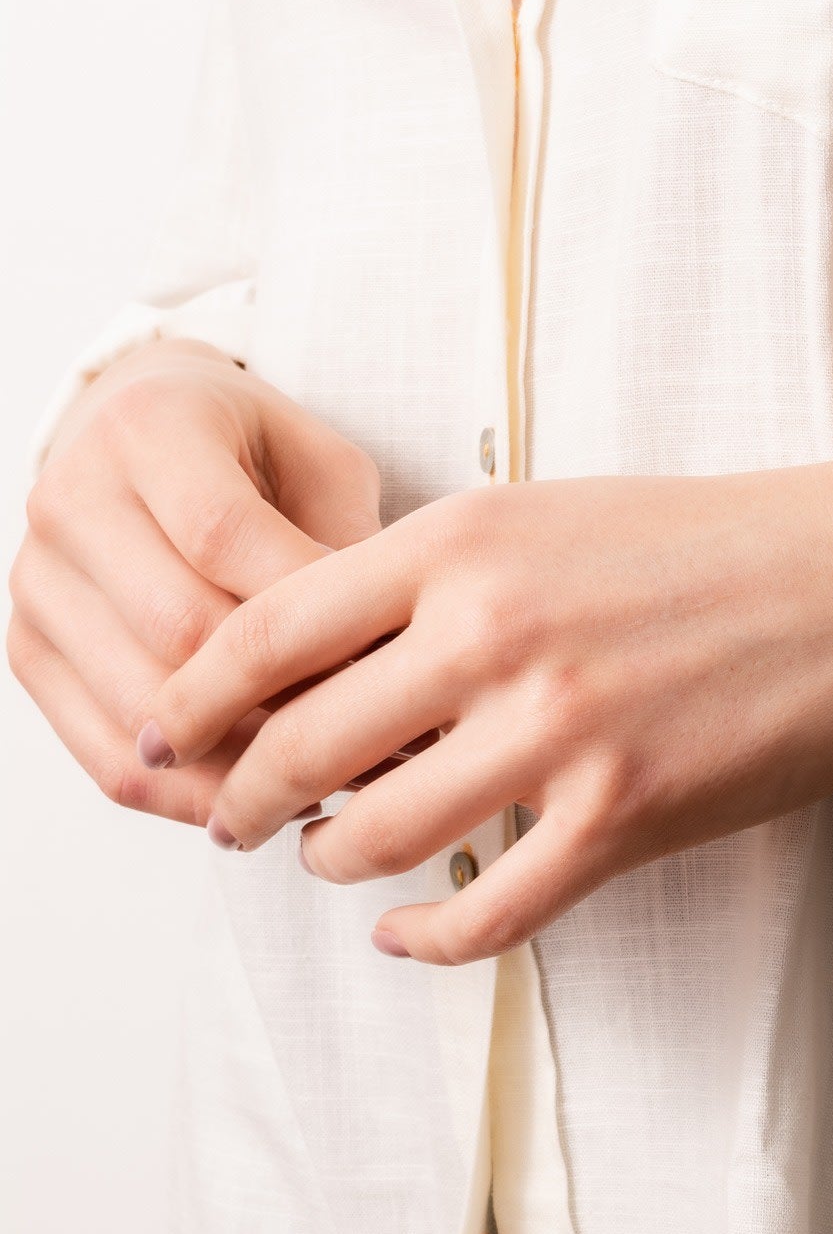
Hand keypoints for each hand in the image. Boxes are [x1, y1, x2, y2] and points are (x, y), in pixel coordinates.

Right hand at [8, 338, 382, 824]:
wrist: (147, 439)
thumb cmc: (259, 455)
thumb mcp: (322, 461)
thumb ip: (347, 539)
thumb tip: (390, 660)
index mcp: (148, 427)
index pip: (223, 536)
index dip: (310, 610)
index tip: (394, 660)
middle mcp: (71, 499)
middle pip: (178, 628)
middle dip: (287, 693)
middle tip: (380, 737)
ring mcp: (38, 583)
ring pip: (140, 706)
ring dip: (245, 763)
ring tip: (338, 783)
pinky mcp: (31, 652)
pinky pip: (104, 754)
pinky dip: (190, 796)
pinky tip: (264, 806)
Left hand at [139, 426, 832, 963]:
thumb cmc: (718, 541)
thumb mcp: (554, 517)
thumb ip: (439, 583)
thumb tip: (337, 676)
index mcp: (465, 540)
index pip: (266, 629)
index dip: (196, 698)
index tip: (175, 736)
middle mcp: (493, 632)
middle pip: (298, 748)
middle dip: (243, 799)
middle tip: (234, 819)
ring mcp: (559, 730)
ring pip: (374, 839)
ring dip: (333, 862)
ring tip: (335, 857)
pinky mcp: (626, 815)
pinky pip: (482, 915)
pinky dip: (425, 939)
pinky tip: (410, 933)